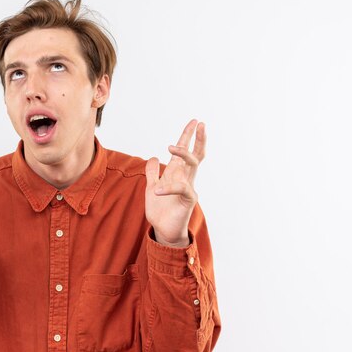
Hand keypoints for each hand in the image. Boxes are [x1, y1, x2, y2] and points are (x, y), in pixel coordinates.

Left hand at [145, 119, 205, 246]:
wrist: (163, 230)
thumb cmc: (160, 210)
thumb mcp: (152, 187)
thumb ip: (153, 173)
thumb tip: (153, 157)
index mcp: (177, 173)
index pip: (185, 151)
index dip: (188, 137)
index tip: (194, 122)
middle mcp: (185, 178)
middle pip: (196, 154)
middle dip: (198, 138)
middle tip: (199, 123)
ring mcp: (189, 187)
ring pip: (193, 165)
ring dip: (183, 153)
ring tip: (169, 147)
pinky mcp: (188, 200)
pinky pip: (182, 188)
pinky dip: (168, 187)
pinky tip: (158, 190)